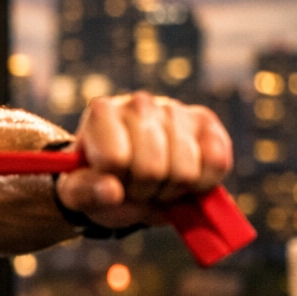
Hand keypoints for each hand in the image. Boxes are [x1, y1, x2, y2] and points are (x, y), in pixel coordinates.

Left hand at [58, 92, 233, 229]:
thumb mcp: (78, 193)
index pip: (115, 160)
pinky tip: (186, 179)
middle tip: (134, 186)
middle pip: (151, 170)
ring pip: (185, 171)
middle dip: (143, 191)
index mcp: (102, 113)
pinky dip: (203, 183)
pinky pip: (218, 163)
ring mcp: (176, 110)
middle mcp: (139, 103)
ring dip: (171, 190)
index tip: (108, 182)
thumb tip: (111, 191)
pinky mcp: (207, 122)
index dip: (114, 185)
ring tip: (156, 182)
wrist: (129, 177)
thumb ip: (85, 193)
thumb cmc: (99, 182)